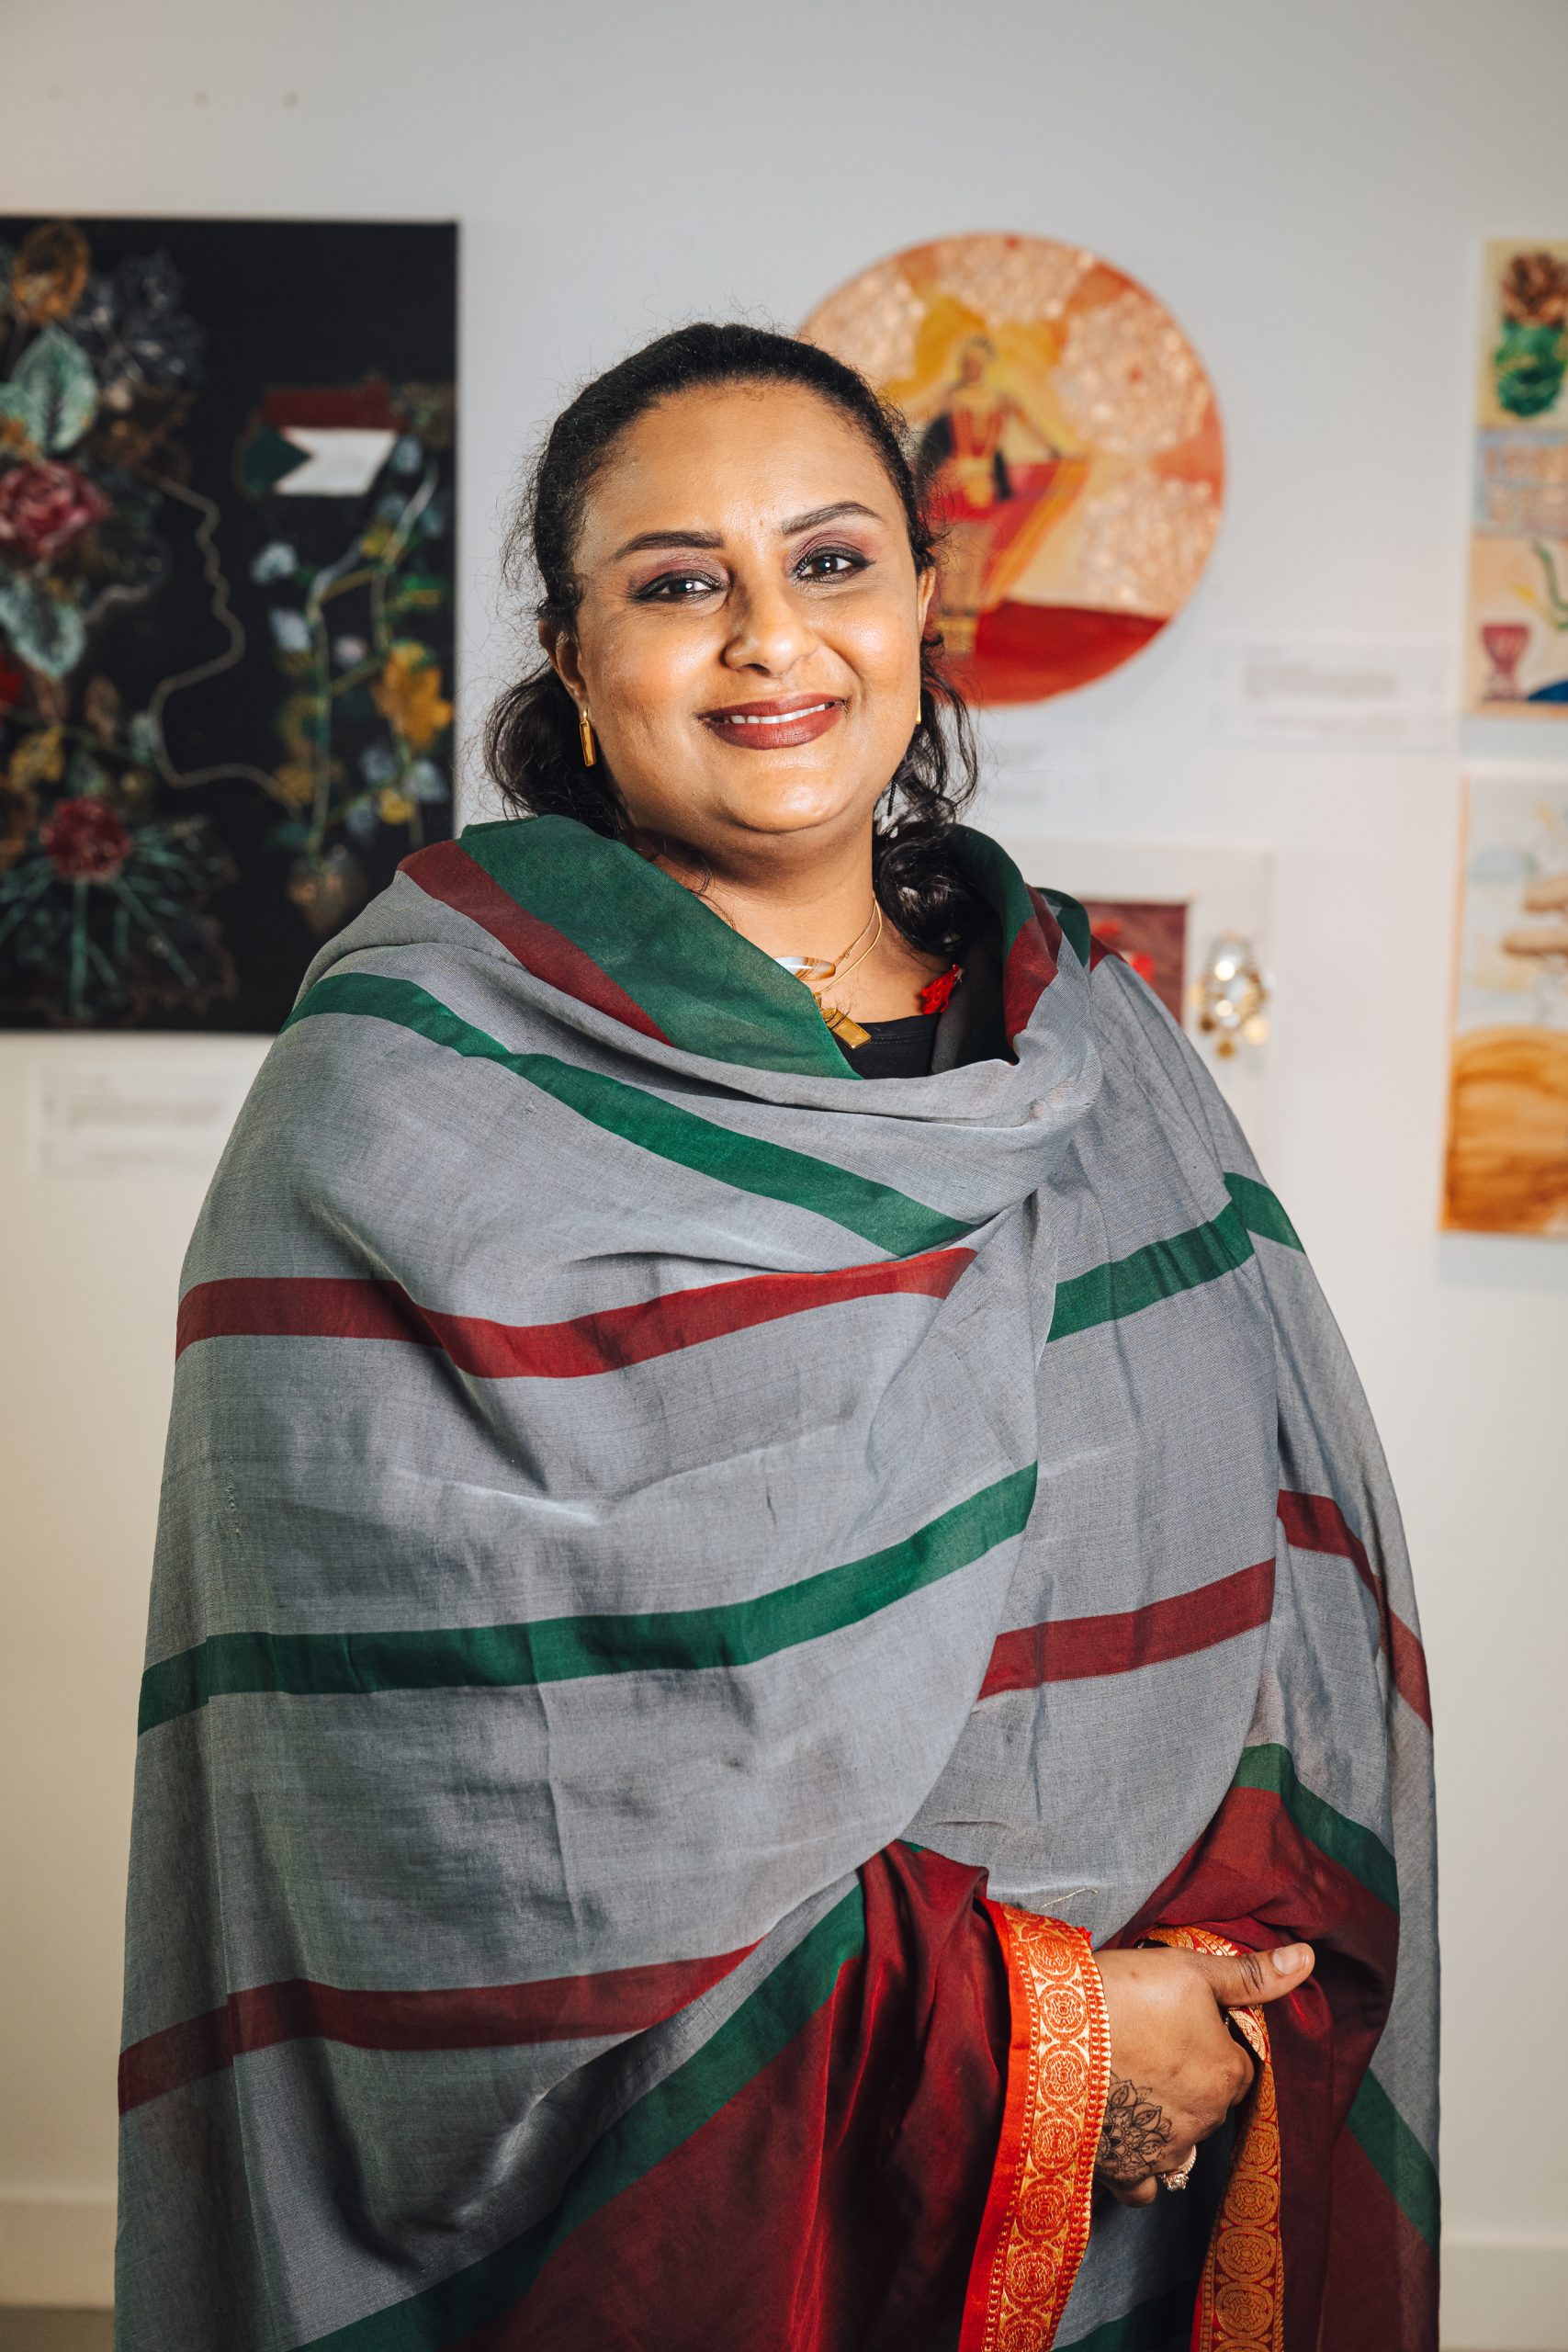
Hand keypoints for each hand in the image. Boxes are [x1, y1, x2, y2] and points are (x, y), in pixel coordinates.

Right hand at [1093, 1941, 1313, 2205]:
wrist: (1056, 2030)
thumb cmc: (1126, 1993)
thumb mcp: (1191, 1970)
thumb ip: (1251, 1976)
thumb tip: (1306, 1960)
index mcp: (1227, 2073)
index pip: (1236, 2063)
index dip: (1209, 2041)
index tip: (1176, 2022)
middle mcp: (1206, 2120)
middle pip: (1210, 2101)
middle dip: (1189, 2079)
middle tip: (1149, 2045)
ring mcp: (1167, 2149)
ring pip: (1182, 2140)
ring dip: (1166, 2119)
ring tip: (1129, 2080)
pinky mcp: (1127, 2167)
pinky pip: (1146, 2186)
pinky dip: (1143, 2168)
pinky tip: (1128, 2140)